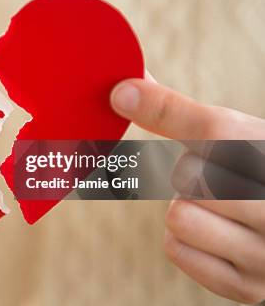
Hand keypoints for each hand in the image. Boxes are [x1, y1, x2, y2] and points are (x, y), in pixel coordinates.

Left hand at [111, 78, 264, 303]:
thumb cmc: (256, 170)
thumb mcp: (233, 137)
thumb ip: (178, 113)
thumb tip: (123, 88)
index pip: (213, 129)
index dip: (162, 108)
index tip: (121, 93)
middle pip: (189, 176)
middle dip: (190, 173)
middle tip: (220, 179)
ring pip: (178, 215)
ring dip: (185, 208)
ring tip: (218, 208)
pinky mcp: (248, 287)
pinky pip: (176, 248)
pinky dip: (184, 240)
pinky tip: (214, 234)